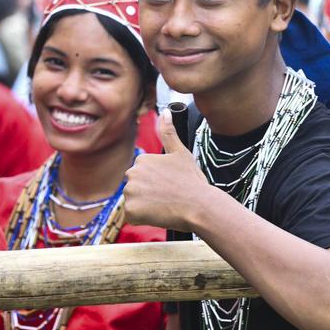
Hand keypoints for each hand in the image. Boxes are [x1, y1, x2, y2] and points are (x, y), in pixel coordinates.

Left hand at [123, 108, 219, 230]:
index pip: (143, 176)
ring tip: (165, 206)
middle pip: (136, 188)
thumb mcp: (181, 153)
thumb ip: (169, 133)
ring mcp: (130, 192)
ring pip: (134, 202)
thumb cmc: (192, 181)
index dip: (156, 184)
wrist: (199, 206)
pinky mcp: (131, 210)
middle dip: (148, 194)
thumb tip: (166, 112)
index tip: (169, 186)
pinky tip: (159, 215)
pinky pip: (133, 216)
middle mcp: (132, 174)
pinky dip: (143, 218)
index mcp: (142, 160)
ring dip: (145, 206)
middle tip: (168, 197)